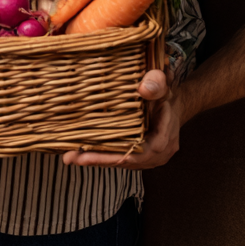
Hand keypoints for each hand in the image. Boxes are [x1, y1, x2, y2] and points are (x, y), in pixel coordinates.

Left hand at [61, 69, 183, 169]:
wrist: (173, 105)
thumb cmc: (166, 95)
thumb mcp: (163, 85)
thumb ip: (156, 84)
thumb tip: (144, 89)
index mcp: (165, 139)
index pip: (139, 153)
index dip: (114, 156)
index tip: (92, 154)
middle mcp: (158, 154)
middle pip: (126, 161)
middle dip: (98, 160)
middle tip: (71, 158)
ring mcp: (149, 158)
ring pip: (121, 162)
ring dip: (97, 160)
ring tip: (71, 157)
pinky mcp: (140, 156)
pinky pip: (121, 158)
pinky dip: (103, 156)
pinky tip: (82, 153)